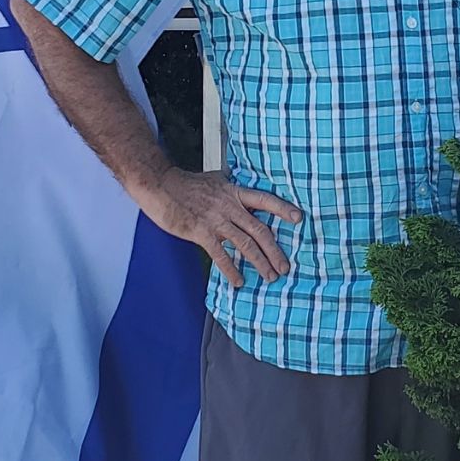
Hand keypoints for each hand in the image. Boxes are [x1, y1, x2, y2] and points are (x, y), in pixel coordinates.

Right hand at [136, 169, 302, 285]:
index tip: (299, 218)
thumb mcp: (215, 180)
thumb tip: (242, 192)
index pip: (265, 200)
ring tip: (270, 276)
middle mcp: (230, 206)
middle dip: (275, 251)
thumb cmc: (186, 183)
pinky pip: (220, 255)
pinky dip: (231, 270)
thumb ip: (231, 188)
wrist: (160, 186)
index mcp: (235, 192)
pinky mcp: (201, 232)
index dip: (283, 209)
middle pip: (260, 230)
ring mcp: (216, 220)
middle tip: (285, 267)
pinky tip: (238, 281)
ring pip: (245, 244)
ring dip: (260, 262)